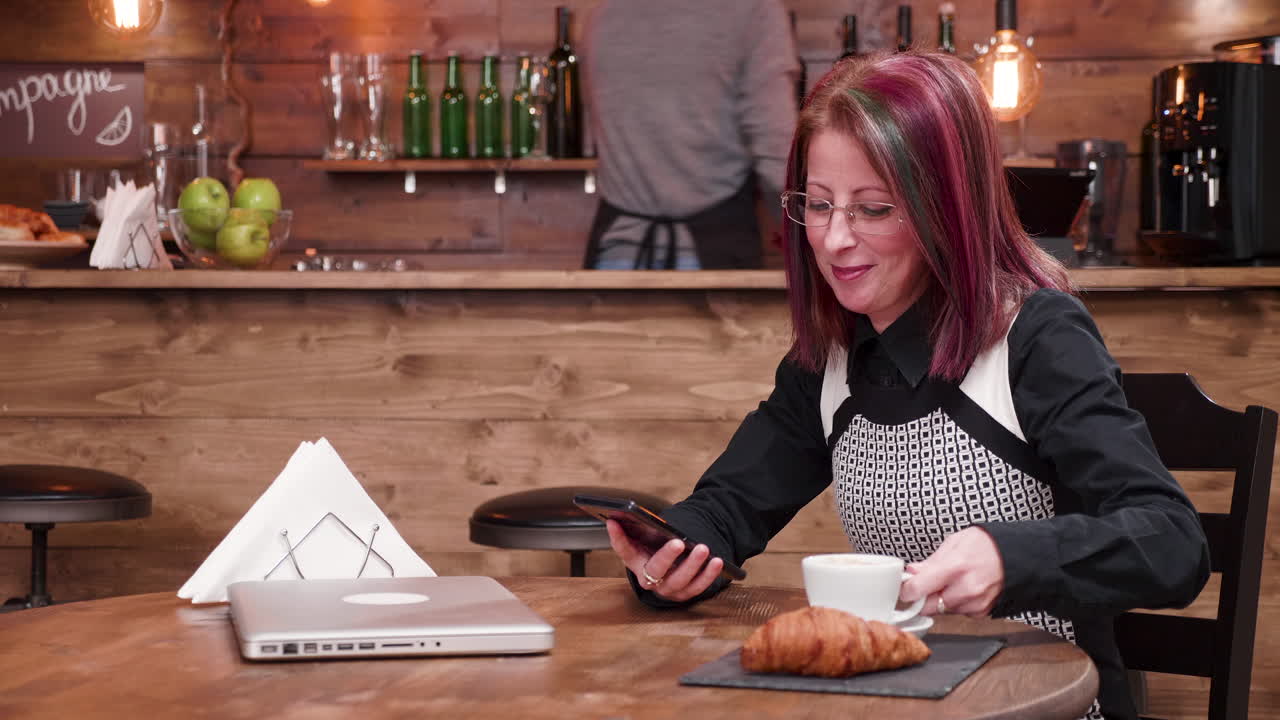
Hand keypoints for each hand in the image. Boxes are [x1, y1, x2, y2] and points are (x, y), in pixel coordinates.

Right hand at [605, 519, 724, 601]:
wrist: (672, 570)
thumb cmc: (657, 548)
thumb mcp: (648, 538)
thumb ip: (641, 528)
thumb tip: (630, 513)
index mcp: (635, 561)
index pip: (623, 550)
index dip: (617, 538)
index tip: (613, 522)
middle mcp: (649, 579)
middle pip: (655, 570)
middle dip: (666, 556)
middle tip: (678, 543)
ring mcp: (668, 589)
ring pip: (679, 580)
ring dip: (692, 565)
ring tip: (702, 548)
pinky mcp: (685, 594)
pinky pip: (698, 586)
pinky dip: (708, 574)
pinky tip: (717, 560)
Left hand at [900, 526, 1004, 617]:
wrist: (1016, 556)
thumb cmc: (986, 545)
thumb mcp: (954, 543)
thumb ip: (930, 562)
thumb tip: (911, 573)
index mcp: (955, 567)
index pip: (918, 588)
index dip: (907, 589)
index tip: (905, 587)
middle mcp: (966, 589)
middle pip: (928, 606)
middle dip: (923, 597)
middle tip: (927, 585)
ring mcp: (976, 603)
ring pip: (943, 610)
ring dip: (941, 600)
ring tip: (954, 582)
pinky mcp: (982, 612)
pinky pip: (959, 612)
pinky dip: (957, 603)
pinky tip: (965, 589)